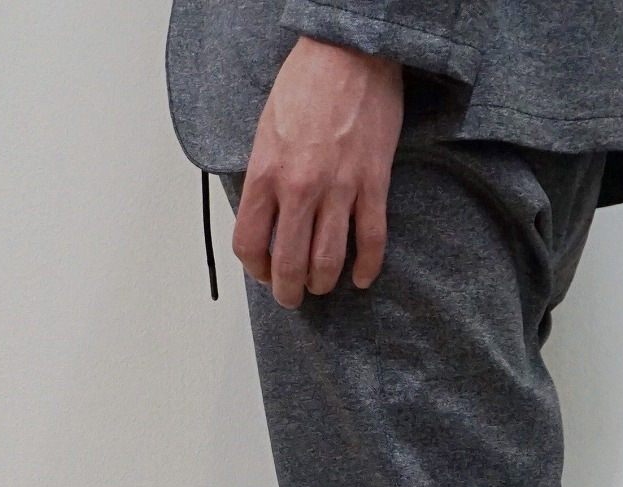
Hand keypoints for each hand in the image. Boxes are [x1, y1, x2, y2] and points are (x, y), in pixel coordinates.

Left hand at [233, 36, 404, 307]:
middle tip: (293, 297)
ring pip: (328, 261)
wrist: (349, 53)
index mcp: (266, 173)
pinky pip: (370, 242)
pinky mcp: (372, 184)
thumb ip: (266, 177)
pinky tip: (362, 278)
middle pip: (289, 263)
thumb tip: (269, 218)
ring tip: (323, 286)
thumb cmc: (305, 84)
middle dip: (289, 291)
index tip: (264, 274)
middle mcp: (299, 187)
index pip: (250, 243)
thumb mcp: (266, 129)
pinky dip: (367, 268)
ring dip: (324, 283)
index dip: (255, 269)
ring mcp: (339, 188)